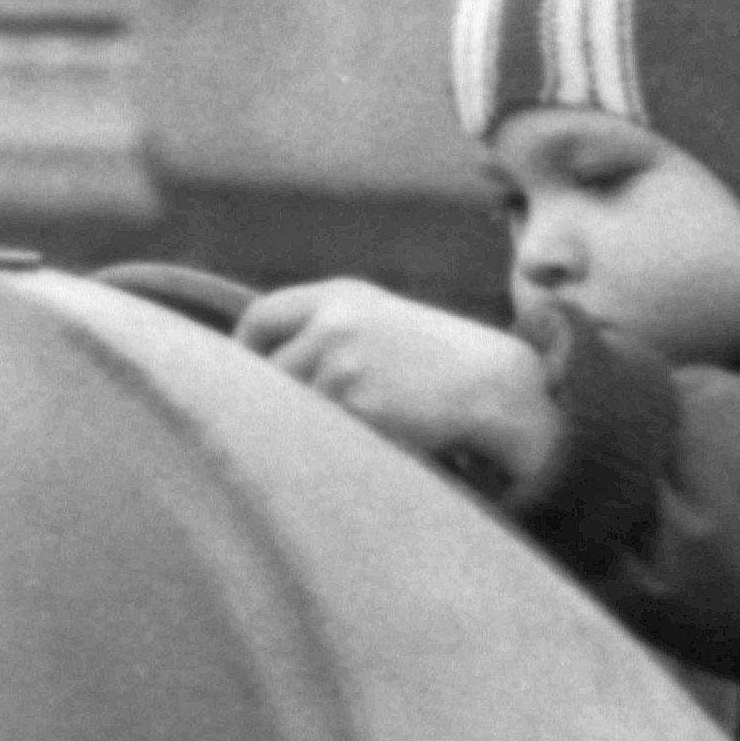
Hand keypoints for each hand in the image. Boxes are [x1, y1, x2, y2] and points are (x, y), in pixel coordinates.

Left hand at [242, 277, 561, 498]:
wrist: (494, 384)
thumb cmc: (440, 362)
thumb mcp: (382, 323)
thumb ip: (327, 332)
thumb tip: (266, 372)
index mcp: (339, 296)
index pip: (261, 318)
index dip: (245, 351)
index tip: (248, 379)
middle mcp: (333, 324)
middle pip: (270, 372)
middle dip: (282, 400)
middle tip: (300, 420)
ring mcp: (341, 364)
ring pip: (296, 409)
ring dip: (316, 426)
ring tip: (364, 427)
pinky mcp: (355, 406)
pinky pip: (323, 435)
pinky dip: (340, 444)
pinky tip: (378, 436)